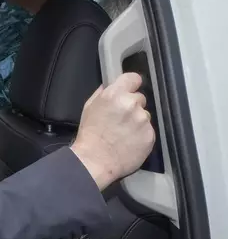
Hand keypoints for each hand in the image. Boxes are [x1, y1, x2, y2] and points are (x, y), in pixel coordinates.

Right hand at [70, 72, 155, 189]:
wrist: (95, 160)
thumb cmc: (90, 135)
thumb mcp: (89, 108)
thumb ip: (102, 94)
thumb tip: (110, 86)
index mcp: (114, 94)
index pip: (133, 78)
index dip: (131, 84)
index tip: (129, 90)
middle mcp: (131, 104)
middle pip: (140, 98)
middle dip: (132, 106)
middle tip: (121, 119)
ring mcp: (143, 120)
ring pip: (145, 115)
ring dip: (137, 121)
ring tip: (123, 133)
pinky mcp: (150, 135)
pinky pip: (148, 130)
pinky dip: (141, 135)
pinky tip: (129, 141)